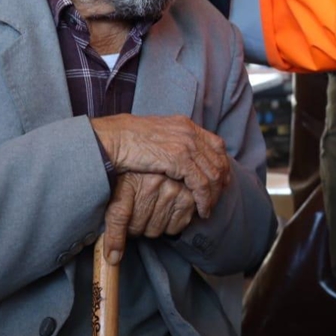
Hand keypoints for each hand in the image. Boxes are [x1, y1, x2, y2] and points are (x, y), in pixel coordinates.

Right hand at [91, 114, 230, 218]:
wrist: (113, 139)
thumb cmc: (126, 139)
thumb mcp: (156, 135)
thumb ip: (172, 142)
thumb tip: (179, 153)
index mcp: (185, 125)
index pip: (216, 144)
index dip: (221, 164)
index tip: (221, 181)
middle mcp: (190, 133)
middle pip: (218, 160)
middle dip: (221, 182)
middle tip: (217, 199)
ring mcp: (186, 144)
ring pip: (213, 174)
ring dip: (213, 196)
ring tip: (208, 209)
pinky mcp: (179, 158)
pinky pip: (201, 184)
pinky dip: (204, 200)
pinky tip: (201, 210)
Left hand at [101, 172, 196, 263]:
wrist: (157, 159)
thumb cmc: (133, 175)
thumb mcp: (116, 186)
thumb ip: (112, 218)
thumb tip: (112, 256)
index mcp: (130, 179)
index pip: (119, 215)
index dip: (115, 238)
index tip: (113, 256)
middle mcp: (152, 183)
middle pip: (136, 227)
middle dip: (135, 226)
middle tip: (135, 213)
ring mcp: (173, 190)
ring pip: (155, 230)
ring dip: (152, 227)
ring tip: (151, 211)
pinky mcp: (188, 198)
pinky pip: (174, 228)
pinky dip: (170, 225)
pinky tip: (166, 212)